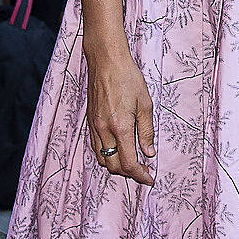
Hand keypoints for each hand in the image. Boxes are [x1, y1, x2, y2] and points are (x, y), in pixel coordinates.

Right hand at [85, 47, 155, 184]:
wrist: (106, 60)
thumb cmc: (127, 77)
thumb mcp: (145, 103)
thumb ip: (146, 130)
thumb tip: (148, 153)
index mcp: (120, 127)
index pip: (128, 163)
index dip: (139, 175)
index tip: (149, 178)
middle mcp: (104, 130)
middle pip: (113, 166)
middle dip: (128, 173)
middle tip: (143, 170)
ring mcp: (94, 126)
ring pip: (102, 158)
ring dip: (116, 165)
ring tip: (131, 161)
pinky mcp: (90, 121)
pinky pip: (95, 147)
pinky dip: (106, 154)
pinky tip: (117, 148)